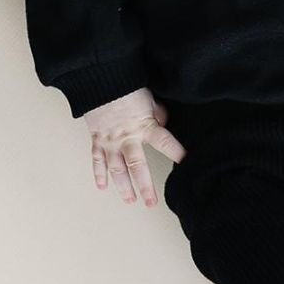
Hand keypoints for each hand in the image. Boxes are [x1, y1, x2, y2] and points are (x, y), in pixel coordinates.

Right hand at [81, 87, 186, 207]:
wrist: (99, 81)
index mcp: (144, 126)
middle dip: (145, 187)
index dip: (176, 152)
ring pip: (117, 169)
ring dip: (123, 187)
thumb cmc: (125, 86)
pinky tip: (102, 187)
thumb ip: (157, 113)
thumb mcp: (148, 98)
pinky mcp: (97, 140)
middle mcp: (127, 138)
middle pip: (138, 167)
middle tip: (151, 202)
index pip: (165, 143)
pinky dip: (99, 174)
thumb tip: (163, 122)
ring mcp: (111, 141)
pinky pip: (97, 160)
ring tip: (130, 200)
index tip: (186, 162)